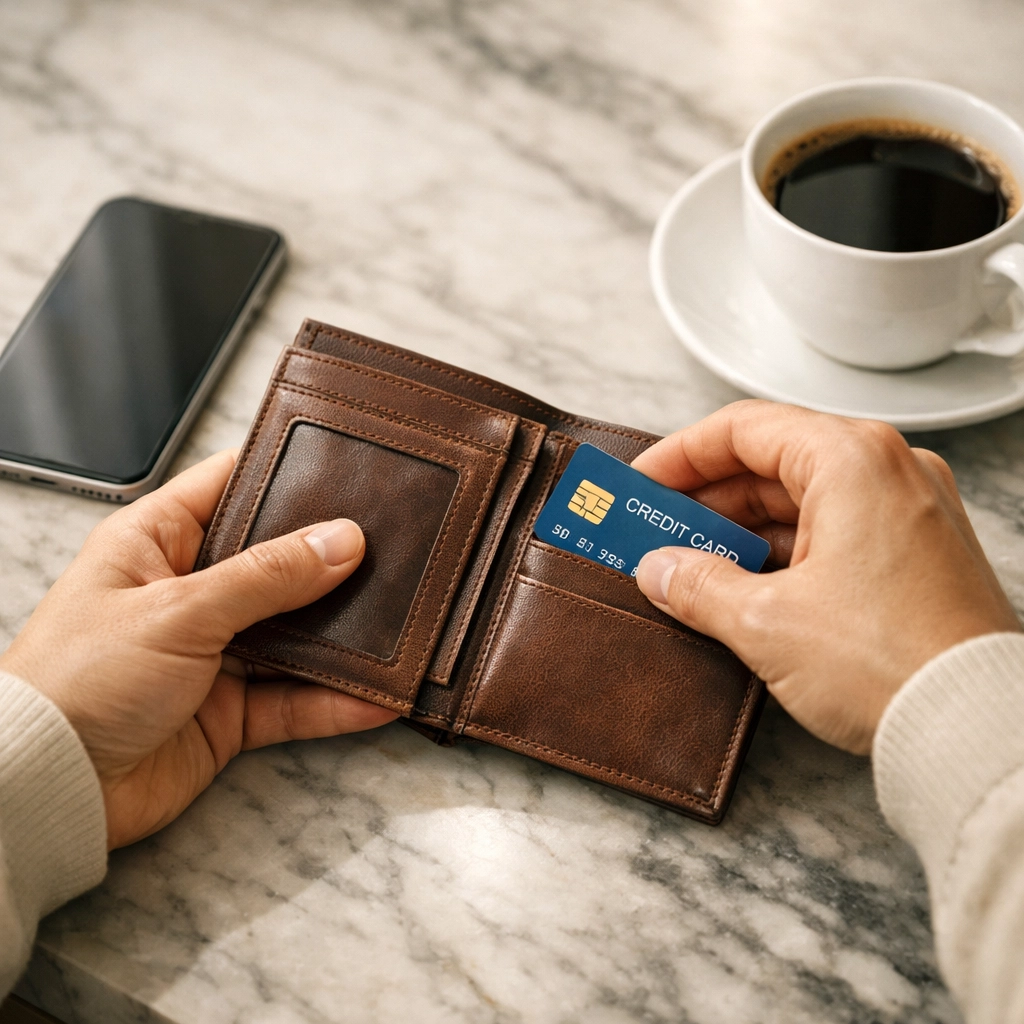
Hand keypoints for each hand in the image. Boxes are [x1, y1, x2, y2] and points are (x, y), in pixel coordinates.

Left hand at [0, 451, 396, 848]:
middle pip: (277, 563)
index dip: (287, 475)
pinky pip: (295, 699)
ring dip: (343, 635)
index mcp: (158, 541)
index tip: (347, 471)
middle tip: (393, 548)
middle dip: (332, 561)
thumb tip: (339, 541)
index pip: (232, 486)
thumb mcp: (179, 610)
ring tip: (398, 622)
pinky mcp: (230, 711)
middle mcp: (190, 591)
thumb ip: (266, 576)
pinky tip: (376, 696)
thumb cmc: (75, 682)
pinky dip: (335, 700)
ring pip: (296, 634)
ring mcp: (213, 652)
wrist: (48, 789)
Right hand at [632, 401, 1020, 753]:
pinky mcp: (916, 554)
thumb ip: (697, 585)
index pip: (744, 429)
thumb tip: (659, 569)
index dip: (680, 456)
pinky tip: (742, 586)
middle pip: (773, 461)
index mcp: (853, 460)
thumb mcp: (766, 622)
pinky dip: (782, 550)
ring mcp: (909, 512)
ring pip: (802, 499)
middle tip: (655, 530)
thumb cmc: (893, 663)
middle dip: (706, 499)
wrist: (976, 728)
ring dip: (740, 529)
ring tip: (688, 564)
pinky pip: (833, 531)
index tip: (641, 485)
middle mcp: (889, 471)